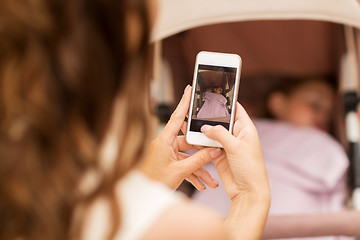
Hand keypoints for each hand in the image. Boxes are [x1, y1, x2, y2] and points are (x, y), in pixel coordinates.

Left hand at [142, 86, 223, 189]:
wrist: (146, 195)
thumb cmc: (156, 181)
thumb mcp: (180, 170)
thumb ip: (199, 160)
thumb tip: (213, 150)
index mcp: (164, 140)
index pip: (176, 117)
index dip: (184, 102)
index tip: (190, 89)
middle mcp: (165, 144)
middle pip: (189, 141)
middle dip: (202, 151)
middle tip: (214, 150)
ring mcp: (168, 154)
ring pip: (189, 156)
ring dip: (200, 168)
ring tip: (211, 180)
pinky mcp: (170, 162)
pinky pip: (185, 164)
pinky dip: (194, 173)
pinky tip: (203, 184)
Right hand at [201, 103, 270, 238]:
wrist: (248, 192)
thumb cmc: (250, 168)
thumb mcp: (236, 147)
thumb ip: (220, 134)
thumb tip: (205, 127)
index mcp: (245, 129)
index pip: (236, 109)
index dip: (226, 101)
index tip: (214, 93)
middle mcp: (236, 135)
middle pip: (221, 121)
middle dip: (209, 117)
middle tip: (196, 109)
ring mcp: (227, 146)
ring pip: (212, 133)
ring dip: (203, 131)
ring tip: (190, 123)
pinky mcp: (219, 156)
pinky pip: (207, 145)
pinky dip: (200, 142)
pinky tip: (191, 138)